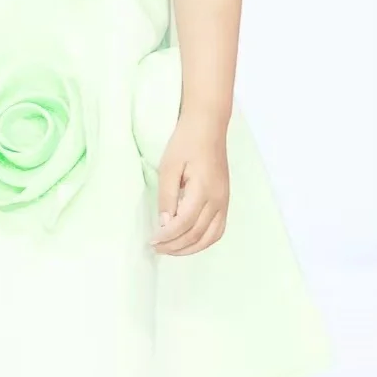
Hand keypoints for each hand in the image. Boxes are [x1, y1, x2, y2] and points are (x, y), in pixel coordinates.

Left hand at [149, 110, 229, 255]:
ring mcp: (224, 201)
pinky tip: (190, 242)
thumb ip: (167, 197)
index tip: (152, 240)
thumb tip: (165, 223)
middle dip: (175, 246)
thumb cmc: (185, 143)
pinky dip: (204, 241)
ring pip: (210, 237)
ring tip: (171, 249)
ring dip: (190, 248)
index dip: (167, 236)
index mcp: (203, 190)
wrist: (208, 127)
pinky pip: (219, 229)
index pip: (184, 224)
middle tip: (156, 248)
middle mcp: (218, 199)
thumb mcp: (168, 167)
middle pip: (196, 234)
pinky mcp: (225, 200)